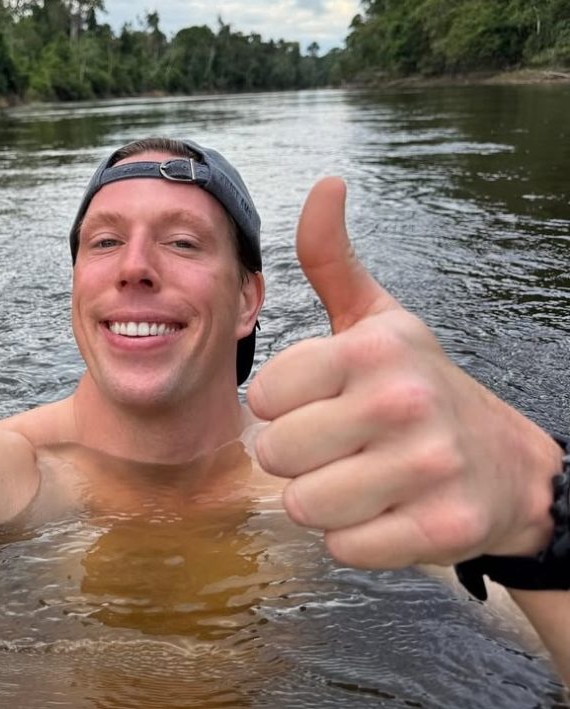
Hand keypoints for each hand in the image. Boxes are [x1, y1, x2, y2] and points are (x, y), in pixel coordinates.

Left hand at [247, 178, 562, 568]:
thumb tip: (326, 185)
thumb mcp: (379, 319)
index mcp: (372, 348)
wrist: (506, 464)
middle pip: (275, 455)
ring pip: (304, 506)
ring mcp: (428, 467)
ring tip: (359, 478)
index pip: (262, 396)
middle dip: (296, 459)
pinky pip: (344, 548)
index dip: (281, 408)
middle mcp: (402, 401)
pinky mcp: (442, 527)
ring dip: (322, 501)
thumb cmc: (418, 385)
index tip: (318, 404)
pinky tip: (384, 511)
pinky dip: (355, 539)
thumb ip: (333, 260)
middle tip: (337, 448)